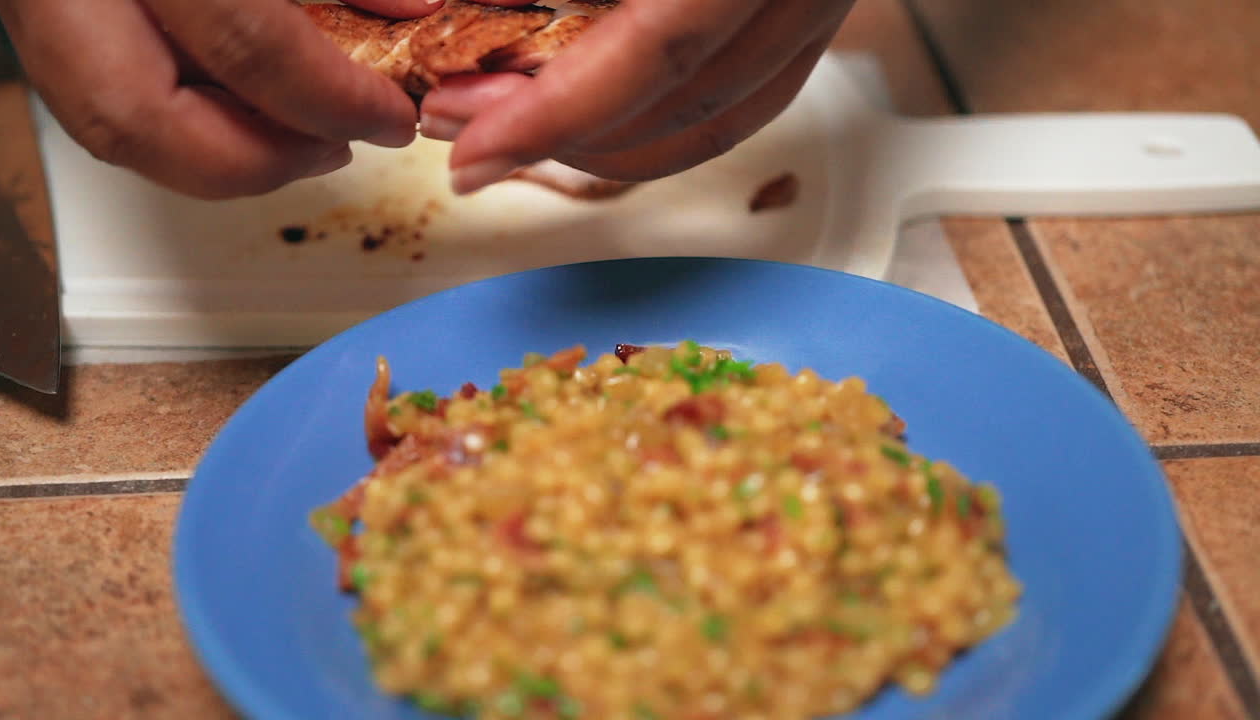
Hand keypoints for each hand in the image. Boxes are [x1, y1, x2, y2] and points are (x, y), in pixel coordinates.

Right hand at [0, 0, 442, 198]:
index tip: (392, 114)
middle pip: (137, 118)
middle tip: (336, 147)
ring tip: (297, 134)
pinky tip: (236, 99)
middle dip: (258, 160)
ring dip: (212, 150)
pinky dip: (173, 109)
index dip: (334, 100)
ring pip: (100, 116)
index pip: (245, 43)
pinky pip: (84, 81)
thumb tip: (415, 8)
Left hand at [419, 0, 855, 193]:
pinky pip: (744, 100)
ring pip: (715, 123)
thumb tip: (467, 8)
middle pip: (682, 109)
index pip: (655, 54)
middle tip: (462, 132)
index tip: (470, 152)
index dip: (552, 115)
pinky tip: (588, 120)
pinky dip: (661, 126)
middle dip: (557, 138)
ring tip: (509, 130)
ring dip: (604, 145)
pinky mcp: (816, 14)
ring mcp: (823, 4)